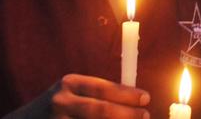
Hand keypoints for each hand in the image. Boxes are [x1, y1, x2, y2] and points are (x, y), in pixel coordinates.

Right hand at [5, 74, 150, 118]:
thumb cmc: (53, 111)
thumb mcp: (70, 95)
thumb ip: (94, 96)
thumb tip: (133, 101)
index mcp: (68, 85)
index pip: (102, 88)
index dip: (126, 94)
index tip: (146, 98)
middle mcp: (61, 103)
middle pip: (100, 110)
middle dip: (127, 115)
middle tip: (146, 116)